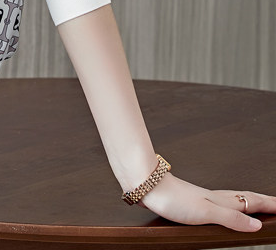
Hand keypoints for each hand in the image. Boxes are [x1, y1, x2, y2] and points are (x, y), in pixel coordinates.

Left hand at [138, 172, 275, 231]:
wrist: (147, 185)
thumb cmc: (173, 198)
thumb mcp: (206, 212)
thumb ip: (231, 217)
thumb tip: (257, 224)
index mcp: (222, 201)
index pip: (252, 202)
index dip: (270, 205)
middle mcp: (215, 198)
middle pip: (245, 198)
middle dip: (263, 201)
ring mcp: (204, 198)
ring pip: (233, 199)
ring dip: (248, 201)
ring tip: (257, 205)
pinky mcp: (192, 201)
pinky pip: (219, 202)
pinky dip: (230, 204)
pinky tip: (222, 207)